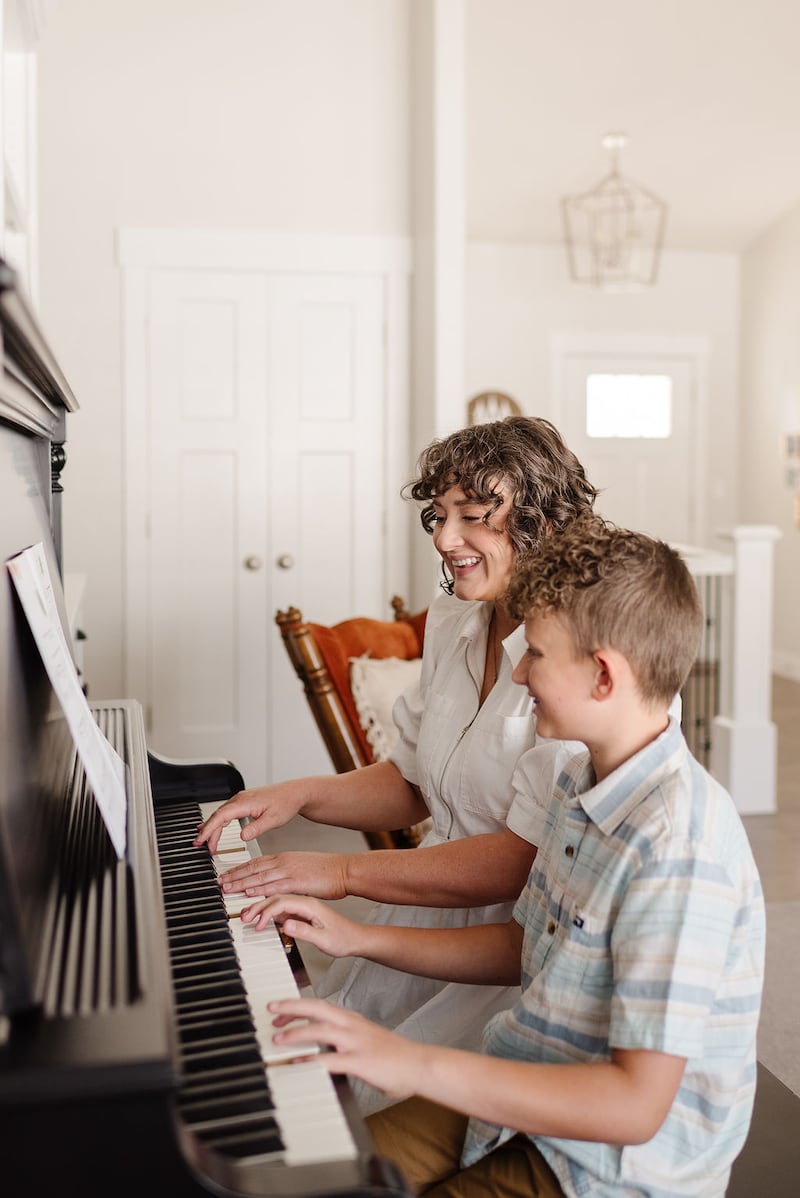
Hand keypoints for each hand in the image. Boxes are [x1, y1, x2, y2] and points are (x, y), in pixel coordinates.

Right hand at [193, 781, 308, 851]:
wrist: (295, 793)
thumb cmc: (286, 803)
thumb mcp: (273, 820)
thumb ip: (256, 828)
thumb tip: (242, 836)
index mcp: (245, 802)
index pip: (221, 816)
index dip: (209, 828)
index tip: (201, 840)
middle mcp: (240, 799)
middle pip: (218, 816)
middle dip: (207, 831)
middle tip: (200, 846)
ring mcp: (241, 799)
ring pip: (221, 814)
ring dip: (212, 827)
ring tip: (204, 842)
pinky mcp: (244, 802)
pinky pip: (226, 812)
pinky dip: (218, 822)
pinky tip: (214, 828)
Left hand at [219, 851, 349, 898]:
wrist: (344, 870)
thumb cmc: (327, 871)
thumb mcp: (303, 869)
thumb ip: (288, 874)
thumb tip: (277, 882)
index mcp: (285, 858)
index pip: (256, 862)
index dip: (239, 869)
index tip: (227, 875)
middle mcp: (284, 862)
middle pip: (254, 869)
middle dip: (235, 876)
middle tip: (220, 882)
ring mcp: (289, 871)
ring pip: (260, 877)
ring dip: (241, 883)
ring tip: (226, 888)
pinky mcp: (297, 882)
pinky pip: (274, 886)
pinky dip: (259, 889)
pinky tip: (248, 892)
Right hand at [241, 893, 360, 957]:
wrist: (356, 938)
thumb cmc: (343, 938)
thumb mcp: (325, 939)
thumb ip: (305, 932)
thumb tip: (285, 926)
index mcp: (311, 905)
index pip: (283, 902)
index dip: (268, 912)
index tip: (258, 924)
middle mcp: (305, 902)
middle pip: (276, 898)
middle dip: (257, 906)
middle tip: (243, 916)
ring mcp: (303, 906)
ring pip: (276, 901)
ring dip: (260, 906)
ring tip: (246, 914)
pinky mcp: (301, 912)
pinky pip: (281, 907)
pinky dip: (268, 910)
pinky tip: (260, 915)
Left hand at [270, 997, 423, 1098]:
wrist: (420, 1065)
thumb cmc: (393, 1056)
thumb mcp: (365, 1041)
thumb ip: (344, 1042)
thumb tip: (322, 1050)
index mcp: (352, 1020)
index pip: (319, 1006)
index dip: (296, 1006)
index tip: (278, 1011)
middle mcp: (352, 1026)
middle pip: (316, 1008)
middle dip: (291, 1007)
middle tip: (270, 1008)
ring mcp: (356, 1043)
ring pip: (320, 1029)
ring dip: (297, 1032)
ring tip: (278, 1038)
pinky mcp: (360, 1062)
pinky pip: (330, 1059)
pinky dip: (311, 1060)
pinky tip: (298, 1064)